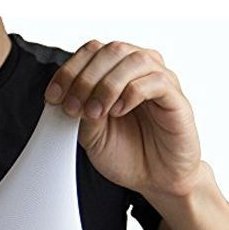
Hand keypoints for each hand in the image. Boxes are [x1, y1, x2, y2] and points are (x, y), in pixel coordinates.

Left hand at [44, 39, 204, 198]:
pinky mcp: (176, 98)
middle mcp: (138, 71)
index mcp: (115, 73)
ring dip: (107, 85)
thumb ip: (82, 113)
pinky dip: (132, 93)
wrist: (154, 179)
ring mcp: (159, 80)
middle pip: (110, 50)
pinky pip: (156, 81)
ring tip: (95, 112)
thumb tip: (69, 96)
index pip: (91, 52)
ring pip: (133, 60)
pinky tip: (118, 111)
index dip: (69, 70)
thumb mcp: (92, 136)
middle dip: (84, 79)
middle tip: (73, 107)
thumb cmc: (127, 154)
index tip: (52, 96)